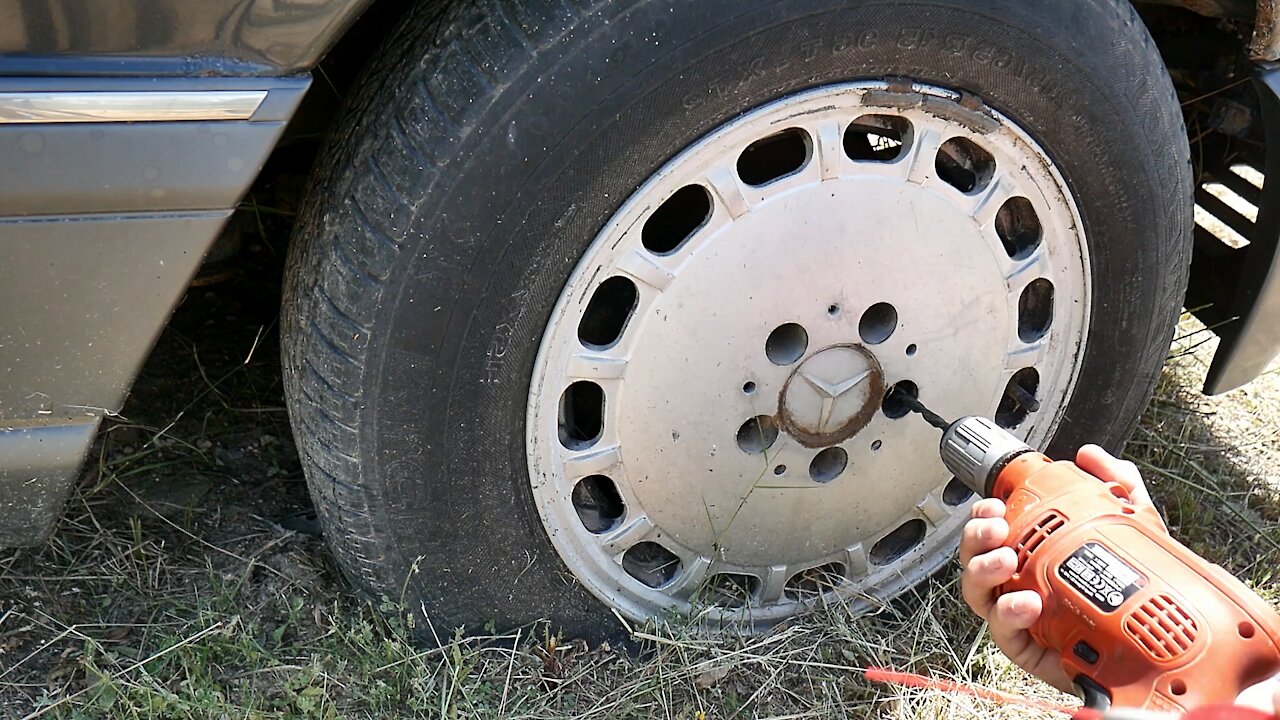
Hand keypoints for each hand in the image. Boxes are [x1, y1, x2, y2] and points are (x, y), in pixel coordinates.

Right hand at [958, 444, 1151, 694]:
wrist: (1151, 648)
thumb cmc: (1129, 593)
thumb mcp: (1129, 533)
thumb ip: (1116, 488)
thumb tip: (1091, 455)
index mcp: (1030, 556)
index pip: (992, 530)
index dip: (983, 515)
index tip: (995, 504)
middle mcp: (1015, 583)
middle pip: (974, 558)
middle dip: (976, 539)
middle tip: (997, 529)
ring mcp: (1017, 618)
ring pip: (978, 594)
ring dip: (984, 572)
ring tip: (1006, 561)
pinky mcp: (1027, 648)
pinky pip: (1004, 633)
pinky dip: (1008, 616)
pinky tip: (1026, 602)